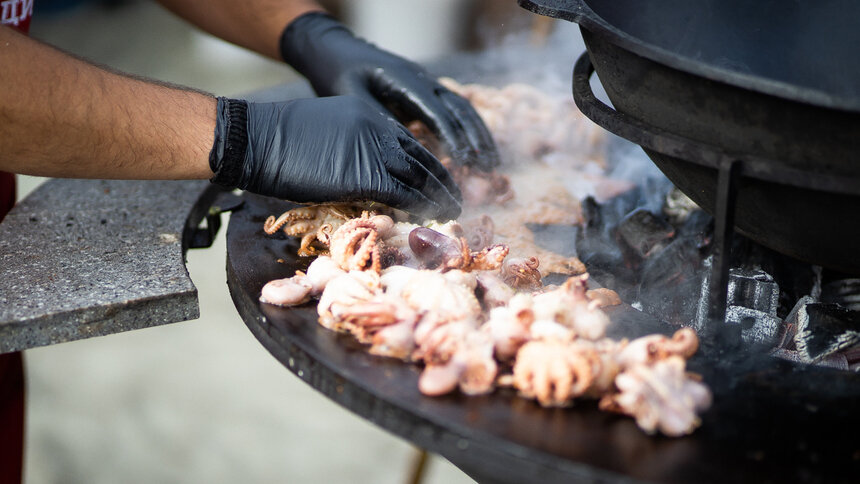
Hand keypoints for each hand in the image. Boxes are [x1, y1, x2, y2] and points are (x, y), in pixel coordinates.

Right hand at [209, 96, 461, 219]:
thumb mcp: (325, 134)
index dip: (428, 164)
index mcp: (367, 116)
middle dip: (442, 180)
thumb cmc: (277, 143)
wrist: (254, 140)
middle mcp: (377, 129)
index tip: (439, 179)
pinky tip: (432, 217)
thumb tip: (366, 175)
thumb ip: (352, 149)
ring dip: (439, 197)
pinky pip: (405, 195)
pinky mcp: (366, 176)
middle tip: (458, 198)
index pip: (409, 142)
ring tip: (452, 212)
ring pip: (419, 177)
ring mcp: (373, 151)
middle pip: (421, 158)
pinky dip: (422, 208)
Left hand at [280, 12, 498, 170]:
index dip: (455, 139)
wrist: (335, 48)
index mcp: (406, 81)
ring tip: (492, 165)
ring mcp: (427, 83)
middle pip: (460, 110)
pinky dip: (468, 130)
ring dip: (480, 135)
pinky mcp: (425, 89)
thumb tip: (403, 150)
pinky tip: (476, 150)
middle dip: (477, 140)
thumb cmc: (339, 74)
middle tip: (489, 169)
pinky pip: (454, 109)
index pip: (439, 113)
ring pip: (463, 108)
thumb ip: (377, 121)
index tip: (467, 163)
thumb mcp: (352, 98)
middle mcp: (423, 80)